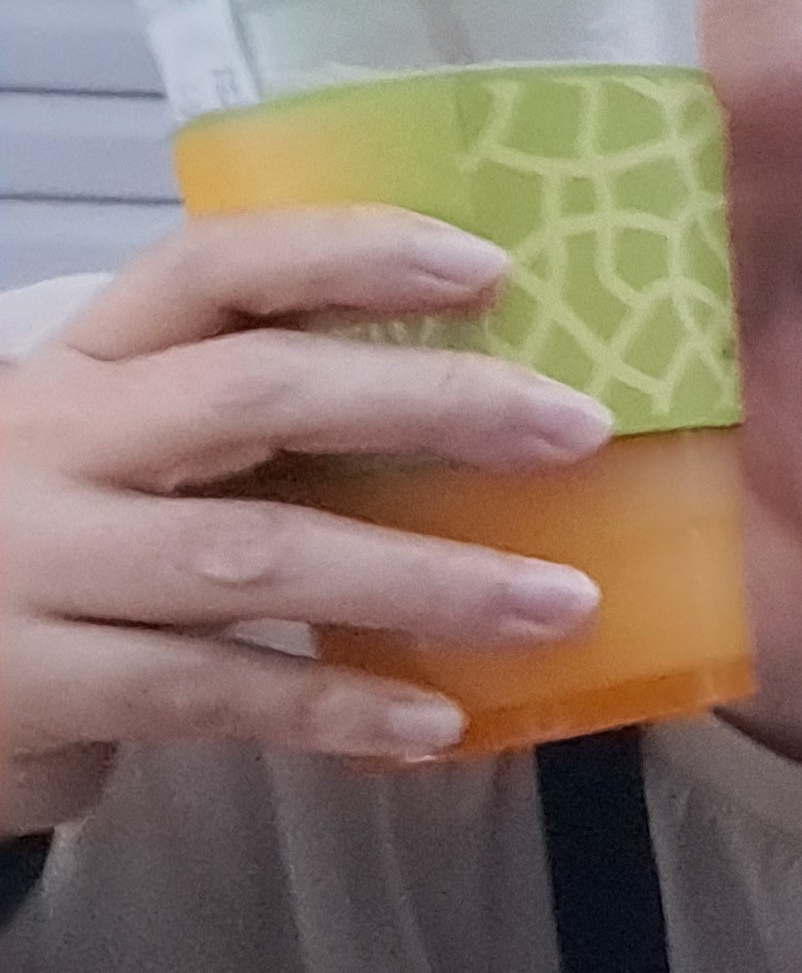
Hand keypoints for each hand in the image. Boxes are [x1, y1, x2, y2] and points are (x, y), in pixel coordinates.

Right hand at [0, 209, 617, 830]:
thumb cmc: (57, 545)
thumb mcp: (119, 452)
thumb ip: (248, 422)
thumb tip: (494, 414)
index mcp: (86, 364)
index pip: (212, 268)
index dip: (349, 253)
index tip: (488, 266)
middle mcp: (53, 444)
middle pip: (254, 394)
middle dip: (429, 404)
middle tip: (576, 430)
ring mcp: (37, 565)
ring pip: (253, 553)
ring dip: (423, 577)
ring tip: (560, 601)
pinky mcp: (39, 685)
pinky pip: (213, 690)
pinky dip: (335, 704)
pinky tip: (437, 719)